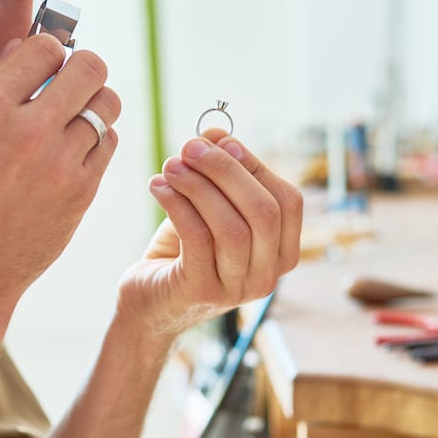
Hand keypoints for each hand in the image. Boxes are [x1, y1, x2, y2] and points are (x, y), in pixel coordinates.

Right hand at [0, 35, 120, 310]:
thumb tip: (17, 47)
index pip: (44, 47)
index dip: (47, 51)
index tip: (42, 64)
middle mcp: (27, 130)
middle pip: (89, 67)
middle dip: (81, 67)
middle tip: (68, 81)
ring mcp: (60, 163)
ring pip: (107, 104)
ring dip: (94, 101)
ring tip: (75, 113)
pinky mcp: (81, 192)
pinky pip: (109, 142)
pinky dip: (96, 137)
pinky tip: (74, 146)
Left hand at [119, 130, 302, 337]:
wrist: (149, 304)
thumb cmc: (184, 252)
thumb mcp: (207, 208)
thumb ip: (220, 172)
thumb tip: (218, 133)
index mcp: (282, 253)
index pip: (288, 201)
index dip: (255, 166)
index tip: (219, 141)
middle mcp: (268, 276)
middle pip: (263, 211)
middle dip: (225, 170)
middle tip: (189, 147)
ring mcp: (238, 289)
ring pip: (231, 226)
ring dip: (198, 186)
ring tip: (170, 166)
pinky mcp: (202, 292)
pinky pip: (197, 238)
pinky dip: (177, 204)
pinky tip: (157, 187)